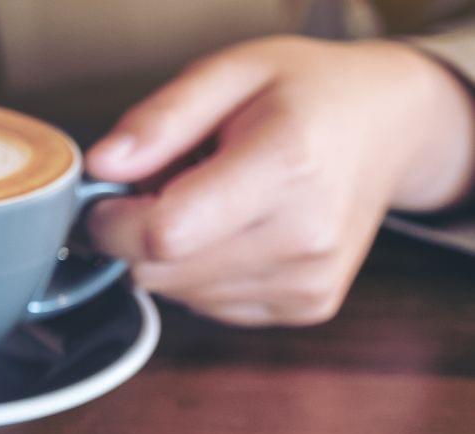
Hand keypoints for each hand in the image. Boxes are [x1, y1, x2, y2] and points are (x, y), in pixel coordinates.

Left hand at [86, 35, 474, 325]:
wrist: (386, 126)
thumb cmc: (306, 94)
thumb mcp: (231, 72)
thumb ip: (160, 120)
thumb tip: (101, 167)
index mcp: (286, 165)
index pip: (163, 232)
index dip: (113, 221)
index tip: (110, 197)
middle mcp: (305, 235)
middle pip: (161, 272)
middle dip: (138, 235)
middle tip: (166, 188)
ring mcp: (309, 280)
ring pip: (178, 295)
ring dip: (172, 255)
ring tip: (210, 202)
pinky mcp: (306, 307)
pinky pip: (209, 306)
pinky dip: (201, 274)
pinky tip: (232, 231)